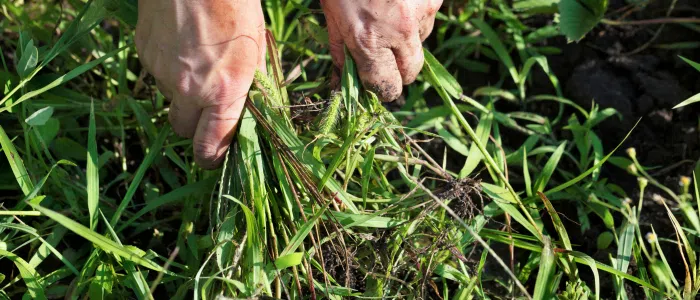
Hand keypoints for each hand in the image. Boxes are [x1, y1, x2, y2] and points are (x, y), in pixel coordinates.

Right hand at [135, 0, 265, 168]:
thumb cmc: (235, 6)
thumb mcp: (257, 48)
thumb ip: (250, 85)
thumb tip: (246, 110)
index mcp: (224, 92)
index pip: (210, 147)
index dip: (212, 159)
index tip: (214, 158)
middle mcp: (190, 90)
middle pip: (183, 131)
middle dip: (194, 127)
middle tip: (205, 111)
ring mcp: (163, 73)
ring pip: (170, 100)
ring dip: (182, 94)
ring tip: (198, 63)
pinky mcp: (144, 56)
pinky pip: (156, 76)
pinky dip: (168, 70)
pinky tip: (181, 46)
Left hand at [321, 0, 441, 100]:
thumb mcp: (331, 13)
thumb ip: (341, 51)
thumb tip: (342, 84)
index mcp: (367, 39)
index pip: (386, 88)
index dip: (379, 87)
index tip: (373, 79)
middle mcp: (400, 31)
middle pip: (410, 74)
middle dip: (397, 69)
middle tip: (382, 52)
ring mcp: (421, 13)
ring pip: (420, 44)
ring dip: (407, 39)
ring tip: (387, 16)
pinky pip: (427, 19)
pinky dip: (415, 16)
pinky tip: (398, 1)